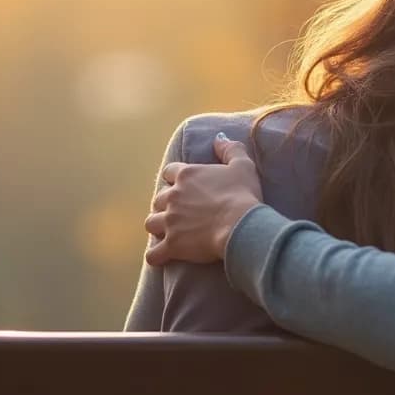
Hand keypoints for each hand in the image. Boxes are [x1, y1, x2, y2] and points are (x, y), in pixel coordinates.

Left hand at [145, 134, 262, 265]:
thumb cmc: (243, 194)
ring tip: (168, 232)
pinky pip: (153, 253)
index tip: (182, 186)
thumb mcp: (243, 165)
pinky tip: (162, 256)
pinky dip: (156, 255)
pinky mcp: (172, 244)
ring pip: (150, 223)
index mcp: (186, 175)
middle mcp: (172, 196)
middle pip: (157, 199)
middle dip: (165, 205)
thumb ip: (229, 148)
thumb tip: (219, 137)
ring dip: (158, 227)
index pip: (169, 172)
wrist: (240, 225)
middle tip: (178, 212)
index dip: (174, 179)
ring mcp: (169, 222)